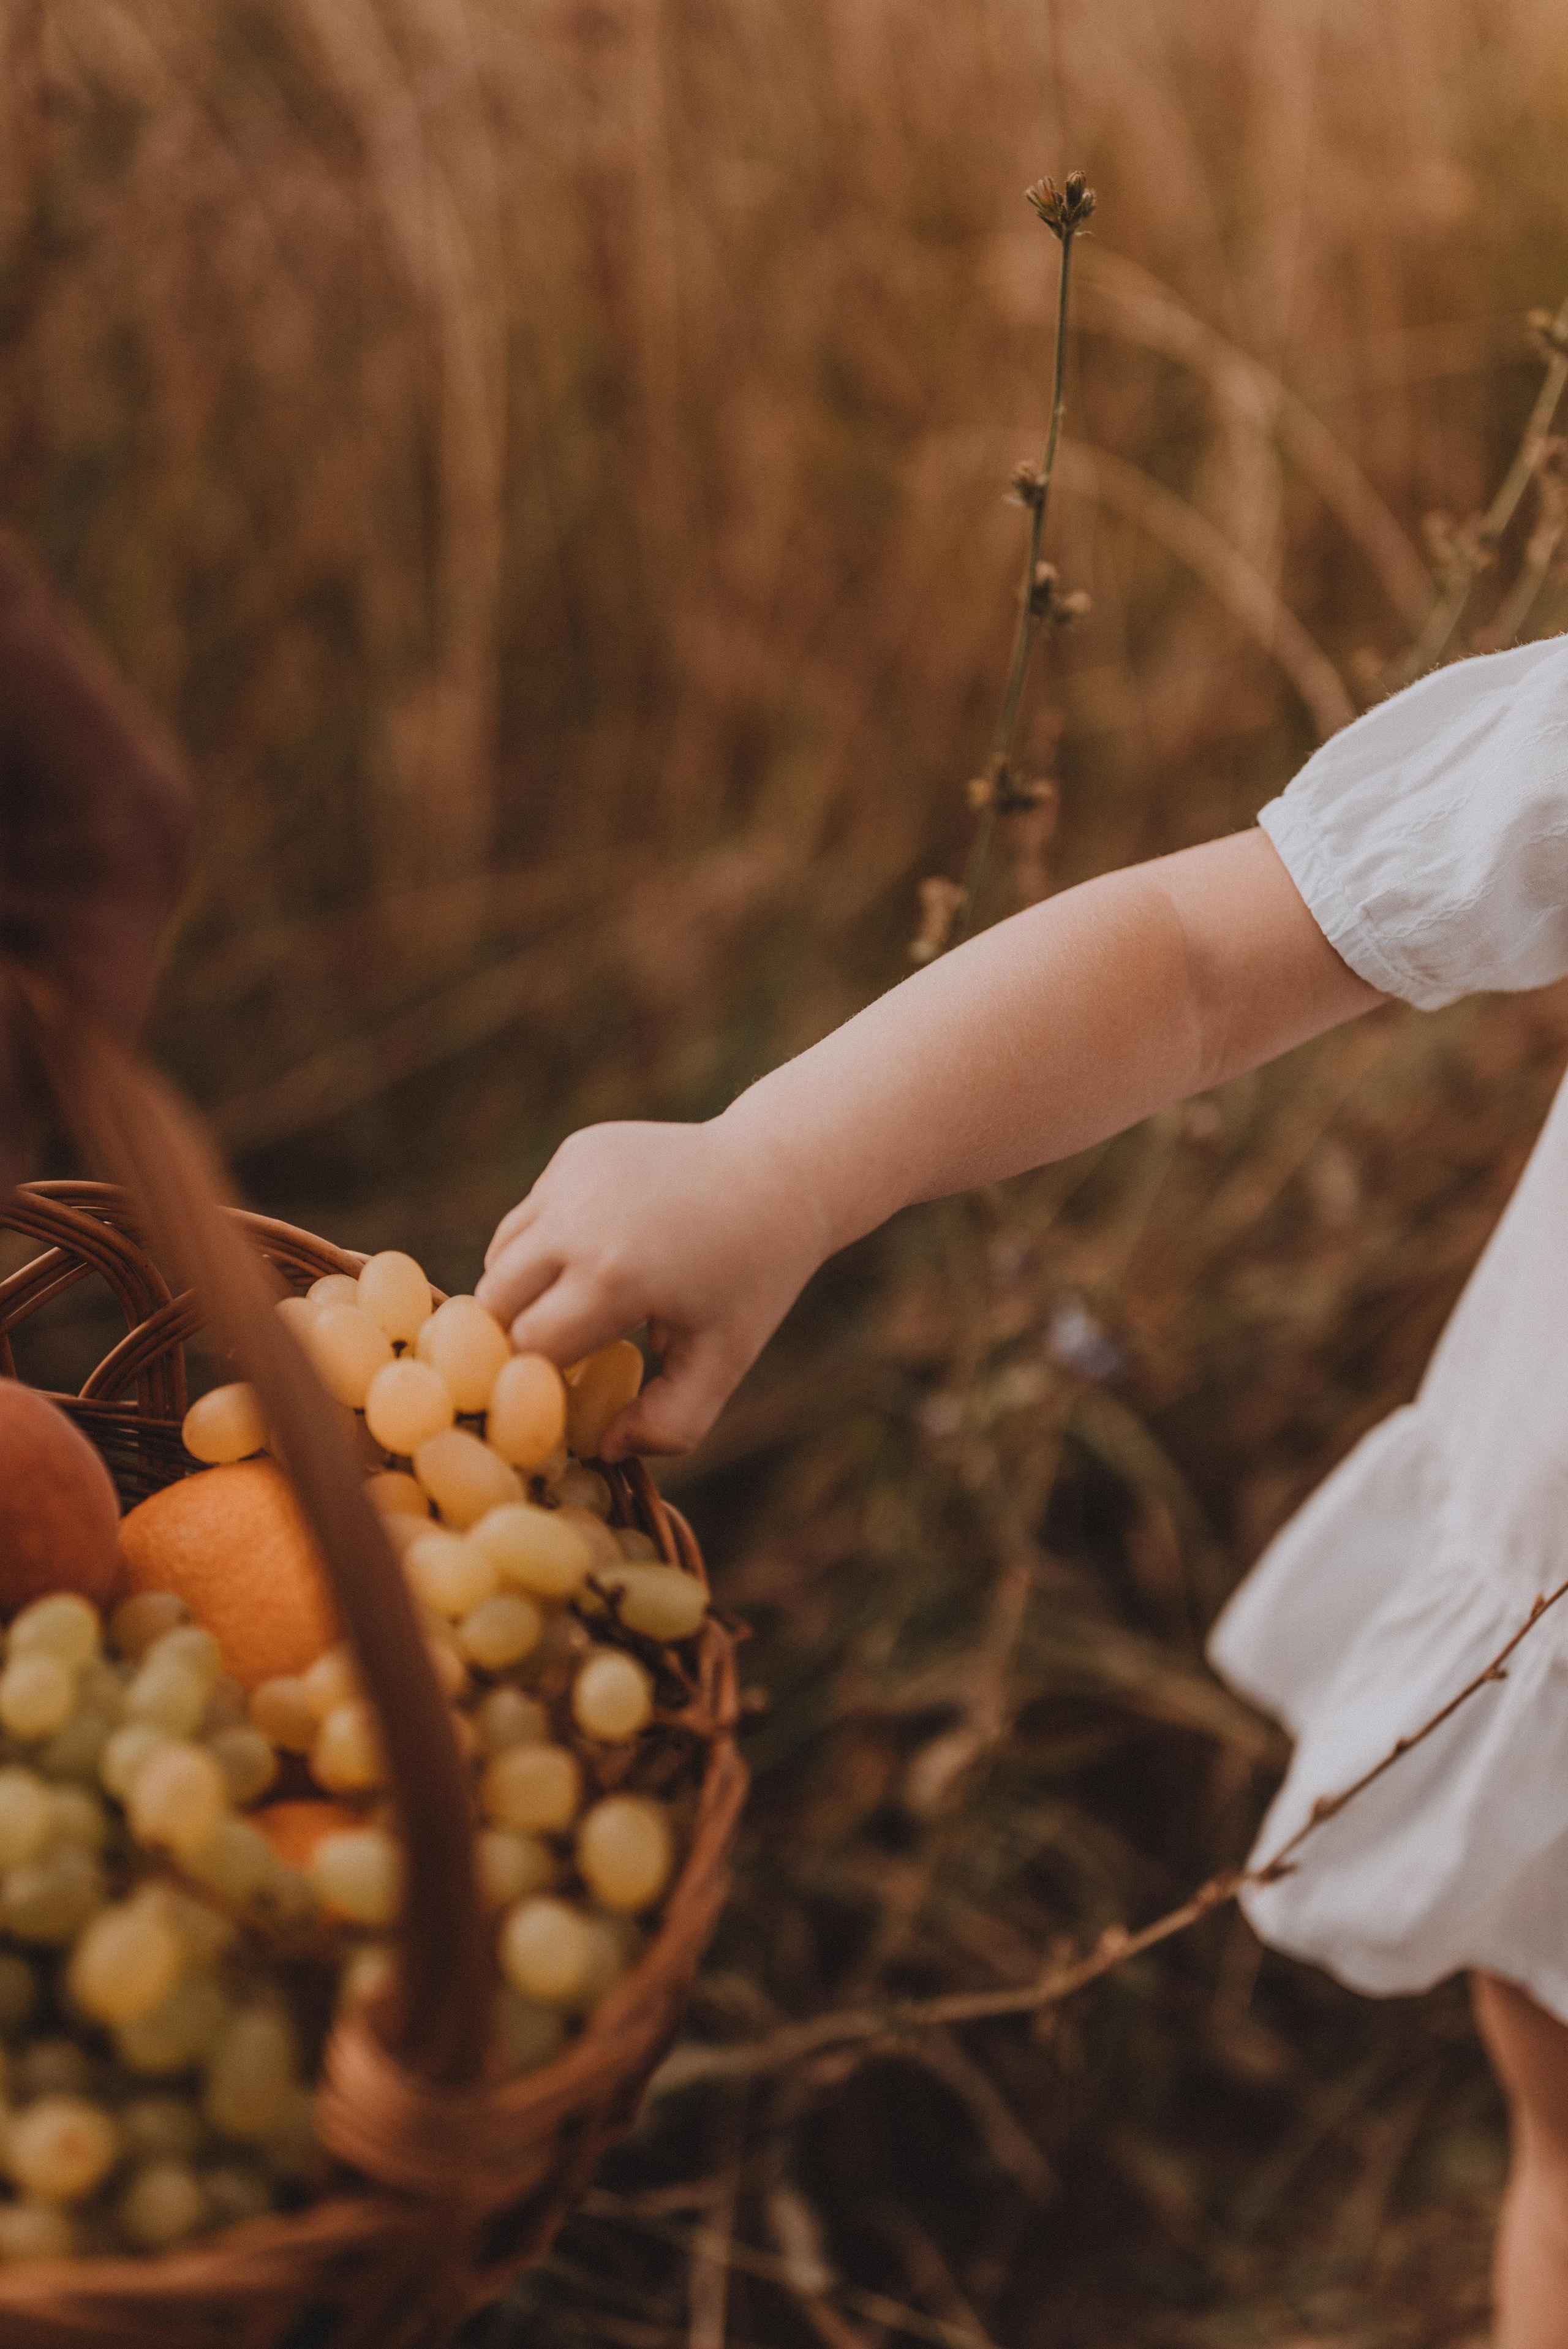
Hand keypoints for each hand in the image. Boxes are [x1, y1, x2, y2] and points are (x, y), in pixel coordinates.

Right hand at [475, 1116, 829, 1458]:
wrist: (777, 1176)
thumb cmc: (751, 1278)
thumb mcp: (723, 1360)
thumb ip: (669, 1423)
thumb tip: (604, 1448)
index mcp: (614, 1278)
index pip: (529, 1348)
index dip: (540, 1379)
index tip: (564, 1391)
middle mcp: (579, 1221)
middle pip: (495, 1301)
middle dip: (517, 1336)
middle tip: (554, 1355)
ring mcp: (572, 1178)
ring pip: (501, 1255)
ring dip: (522, 1290)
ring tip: (572, 1307)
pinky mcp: (575, 1151)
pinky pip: (528, 1215)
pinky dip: (543, 1243)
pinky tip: (593, 1253)